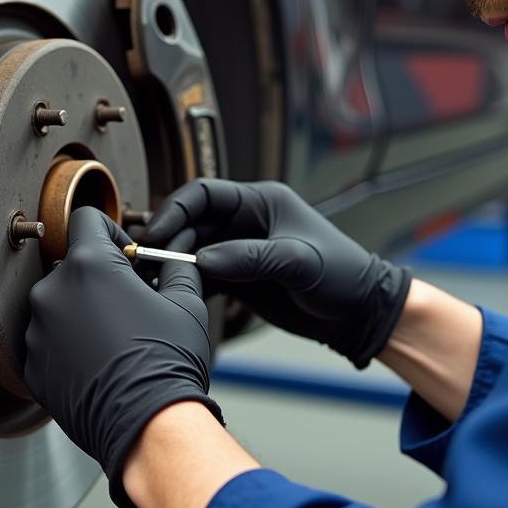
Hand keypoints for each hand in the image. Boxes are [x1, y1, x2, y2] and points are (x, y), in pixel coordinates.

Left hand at [25, 206, 223, 507]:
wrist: (146, 425)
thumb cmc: (167, 362)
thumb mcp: (186, 302)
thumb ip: (175, 267)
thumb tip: (175, 257)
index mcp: (89, 264)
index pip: (88, 219)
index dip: (113, 233)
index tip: (128, 257)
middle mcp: (52, 290)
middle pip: (73, 264)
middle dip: (99, 277)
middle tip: (127, 304)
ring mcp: (36, 329)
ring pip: (58, 303)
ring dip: (80, 311)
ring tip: (113, 340)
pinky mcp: (30, 364)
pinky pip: (47, 339)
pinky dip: (67, 344)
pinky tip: (97, 363)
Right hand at [143, 179, 410, 368]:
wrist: (359, 314)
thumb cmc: (341, 274)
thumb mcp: (298, 262)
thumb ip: (250, 257)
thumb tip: (202, 259)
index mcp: (259, 202)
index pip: (204, 194)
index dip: (176, 209)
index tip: (157, 231)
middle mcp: (244, 222)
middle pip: (192, 222)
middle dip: (169, 238)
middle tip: (148, 259)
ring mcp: (239, 250)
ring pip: (192, 250)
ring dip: (172, 262)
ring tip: (153, 279)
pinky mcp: (238, 278)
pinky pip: (202, 275)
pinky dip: (185, 283)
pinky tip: (171, 295)